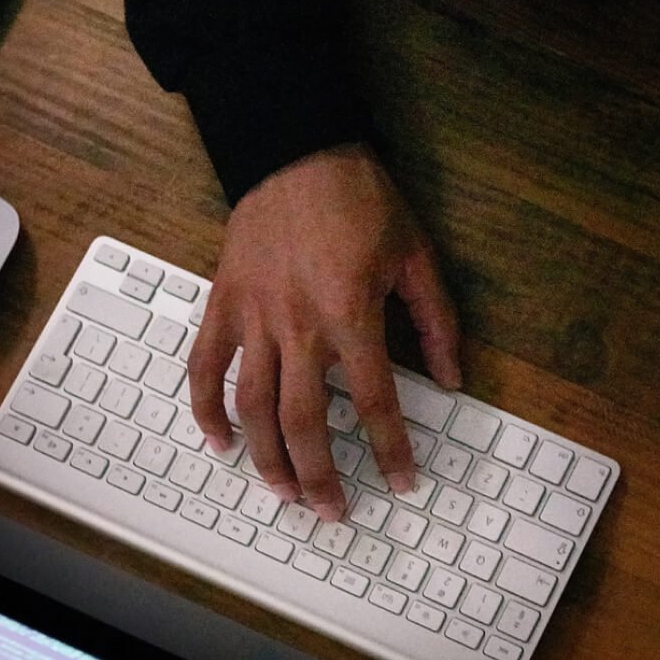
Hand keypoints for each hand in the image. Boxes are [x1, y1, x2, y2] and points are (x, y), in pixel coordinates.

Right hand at [187, 144, 460, 521]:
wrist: (296, 148)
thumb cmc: (360, 198)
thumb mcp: (416, 254)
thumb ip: (436, 322)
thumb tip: (453, 378)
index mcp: (350, 314)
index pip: (374, 402)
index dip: (391, 450)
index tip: (402, 481)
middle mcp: (297, 324)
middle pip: (305, 422)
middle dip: (320, 476)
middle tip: (333, 511)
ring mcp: (254, 316)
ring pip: (252, 406)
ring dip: (266, 457)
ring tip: (283, 493)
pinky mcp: (223, 302)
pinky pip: (205, 366)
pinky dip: (206, 409)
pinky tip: (220, 442)